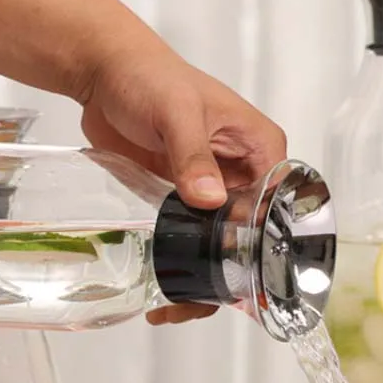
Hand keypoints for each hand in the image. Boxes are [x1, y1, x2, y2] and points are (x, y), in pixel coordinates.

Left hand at [78, 44, 287, 325]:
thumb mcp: (176, 111)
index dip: (262, 243)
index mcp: (260, 148)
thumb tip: (208, 199)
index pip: (277, 205)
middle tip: (197, 301)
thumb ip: (192, 154)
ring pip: (219, 244)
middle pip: (250, 235)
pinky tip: (162, 290)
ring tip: (173, 307)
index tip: (236, 275)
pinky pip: (188, 239)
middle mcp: (242, 173)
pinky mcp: (180, 200)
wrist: (105, 74)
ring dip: (201, 276)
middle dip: (229, 273)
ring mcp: (211, 190)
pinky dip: (178, 264)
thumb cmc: (148, 76)